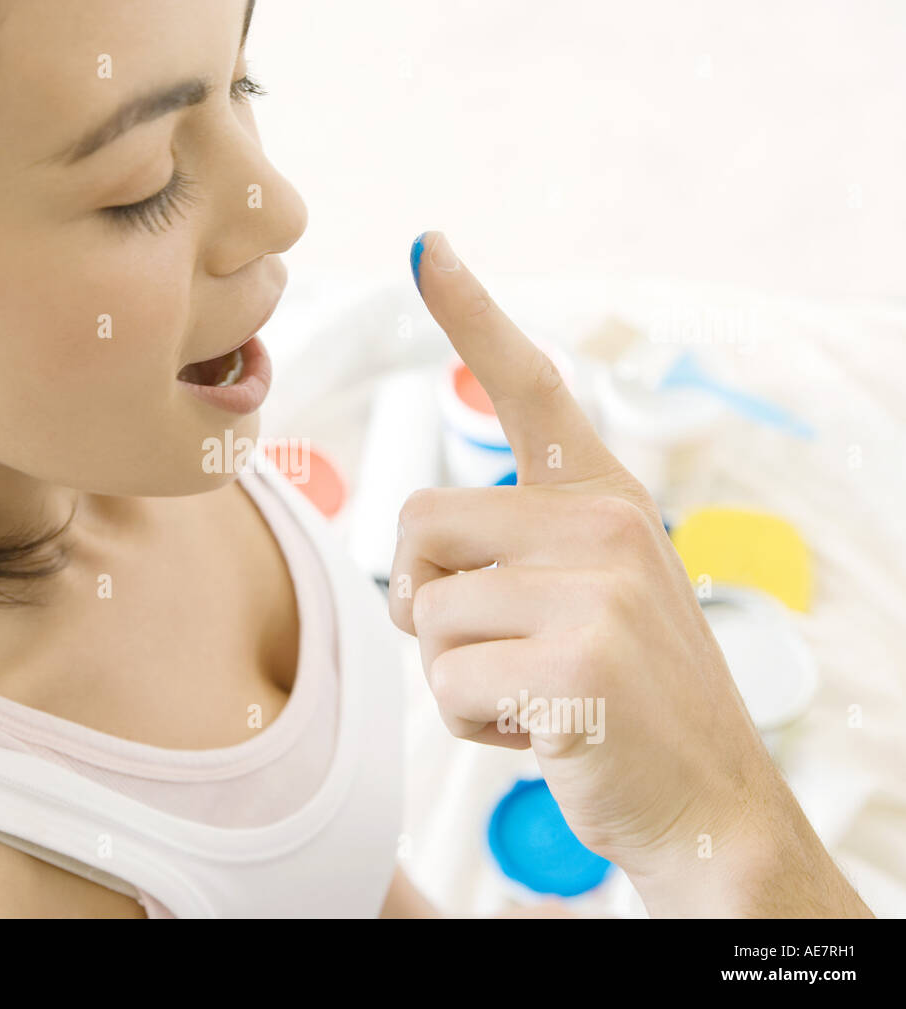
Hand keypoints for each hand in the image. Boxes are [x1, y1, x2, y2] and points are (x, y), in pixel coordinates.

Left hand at [392, 231, 869, 915]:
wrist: (706, 804)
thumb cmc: (622, 698)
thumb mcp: (587, 599)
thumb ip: (518, 552)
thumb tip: (416, 542)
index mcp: (604, 499)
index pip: (529, 386)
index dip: (472, 314)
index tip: (428, 244)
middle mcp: (607, 521)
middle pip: (418, 525)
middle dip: (429, 604)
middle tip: (500, 652)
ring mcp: (600, 584)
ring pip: (426, 615)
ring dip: (458, 676)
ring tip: (536, 695)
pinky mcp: (581, 656)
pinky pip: (448, 684)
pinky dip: (476, 726)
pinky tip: (546, 733)